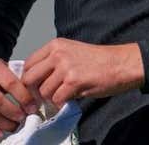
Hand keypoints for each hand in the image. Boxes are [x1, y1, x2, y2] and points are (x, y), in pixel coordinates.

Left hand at [21, 38, 143, 107]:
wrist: (120, 63)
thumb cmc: (98, 60)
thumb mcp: (71, 51)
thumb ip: (53, 61)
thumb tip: (36, 78)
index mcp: (55, 45)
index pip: (28, 64)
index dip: (29, 78)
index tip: (36, 86)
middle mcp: (57, 54)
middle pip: (30, 78)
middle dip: (34, 91)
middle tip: (44, 96)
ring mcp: (65, 68)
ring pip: (43, 91)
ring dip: (51, 98)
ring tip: (63, 95)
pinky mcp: (74, 82)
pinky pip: (57, 99)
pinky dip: (62, 103)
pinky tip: (71, 98)